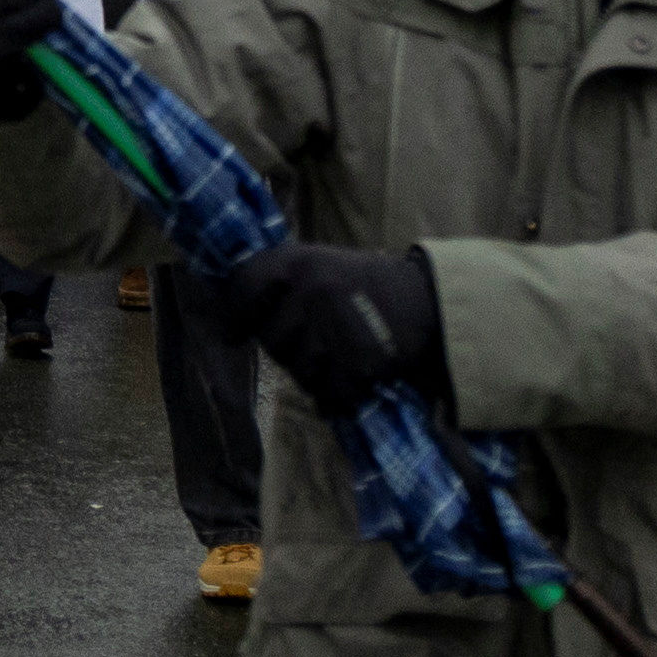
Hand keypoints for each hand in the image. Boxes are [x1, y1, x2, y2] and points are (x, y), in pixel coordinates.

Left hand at [211, 240, 446, 419]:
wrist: (429, 302)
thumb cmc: (366, 285)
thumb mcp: (320, 265)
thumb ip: (279, 284)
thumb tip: (227, 323)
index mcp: (298, 260)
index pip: (244, 285)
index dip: (234, 313)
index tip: (233, 333)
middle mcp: (311, 287)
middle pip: (273, 341)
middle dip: (290, 350)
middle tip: (319, 341)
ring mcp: (335, 324)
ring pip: (300, 372)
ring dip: (316, 376)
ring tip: (340, 358)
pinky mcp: (358, 360)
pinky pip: (330, 394)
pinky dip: (339, 397)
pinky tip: (352, 382)